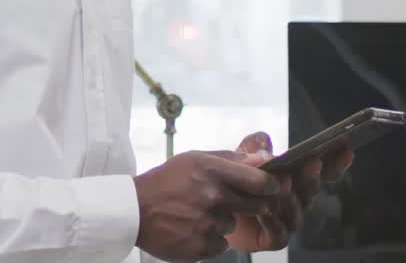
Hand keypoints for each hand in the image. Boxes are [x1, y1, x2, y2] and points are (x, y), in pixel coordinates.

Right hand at [133, 150, 280, 262]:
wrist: (134, 211)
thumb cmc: (166, 182)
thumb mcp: (195, 159)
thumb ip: (231, 159)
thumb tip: (264, 159)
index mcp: (213, 171)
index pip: (260, 181)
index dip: (271, 186)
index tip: (270, 188)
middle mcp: (214, 197)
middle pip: (256, 206)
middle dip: (248, 204)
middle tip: (226, 201)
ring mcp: (209, 223)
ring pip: (233, 224)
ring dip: (222, 220)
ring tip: (197, 214)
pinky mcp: (203, 246)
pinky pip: (221, 243)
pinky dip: (210, 238)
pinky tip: (192, 228)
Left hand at [225, 132, 354, 251]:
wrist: (214, 206)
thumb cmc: (234, 180)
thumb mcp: (242, 155)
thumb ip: (254, 146)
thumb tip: (266, 148)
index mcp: (295, 179)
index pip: (322, 172)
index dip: (336, 163)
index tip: (346, 150)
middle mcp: (296, 200)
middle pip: (311, 190)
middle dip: (312, 176)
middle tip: (311, 163)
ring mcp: (286, 220)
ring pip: (297, 213)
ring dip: (292, 199)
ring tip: (283, 185)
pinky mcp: (273, 238)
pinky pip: (280, 234)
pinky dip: (273, 222)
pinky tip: (264, 211)